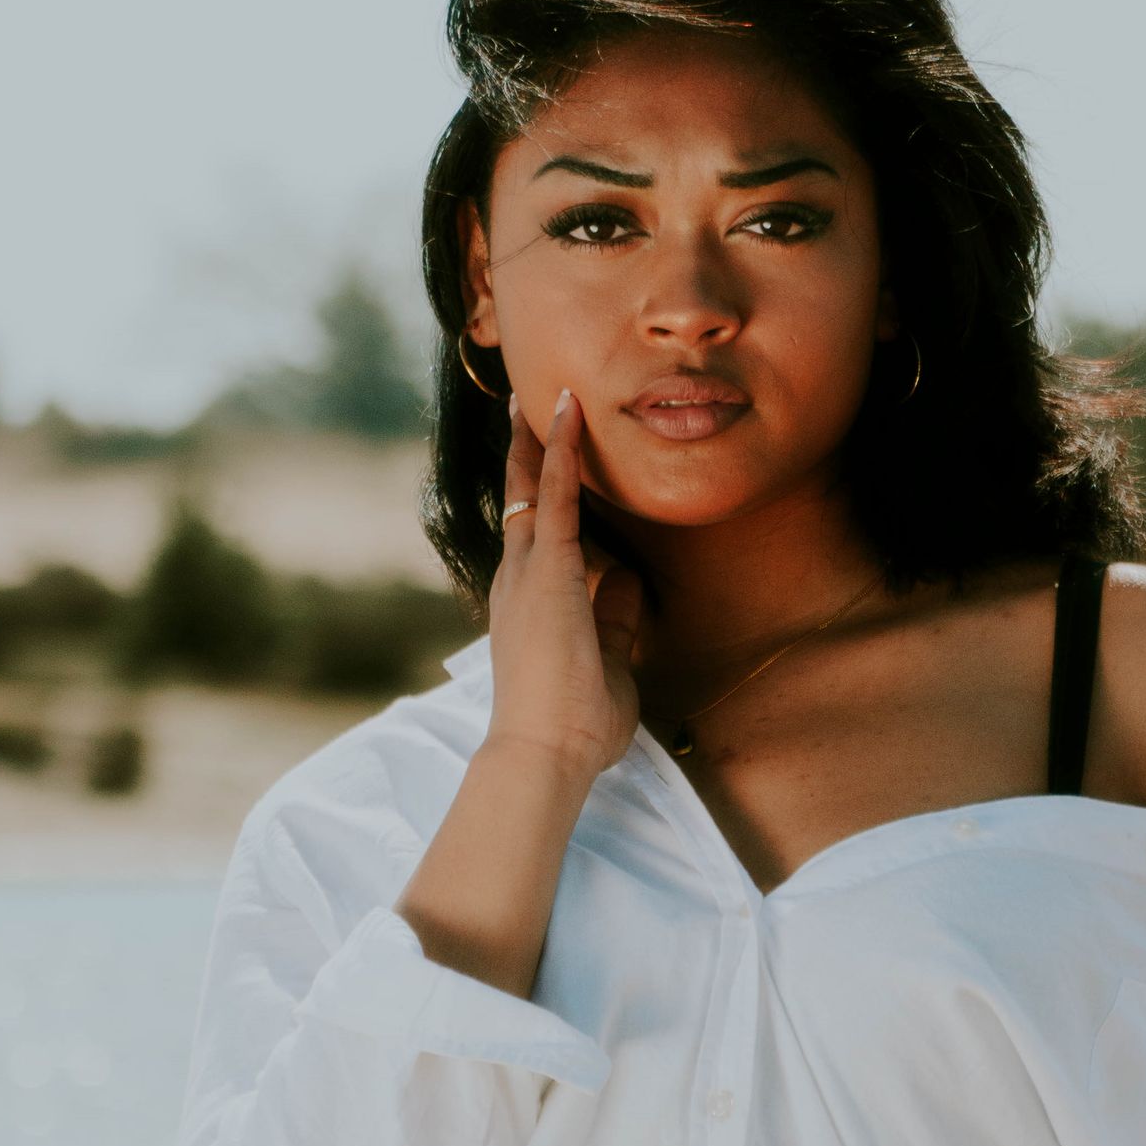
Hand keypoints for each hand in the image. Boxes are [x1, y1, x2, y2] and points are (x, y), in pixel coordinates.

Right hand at [484, 386, 644, 782]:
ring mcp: (527, 573)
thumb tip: (628, 577)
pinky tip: (569, 413)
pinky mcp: (547, 571)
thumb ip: (613, 617)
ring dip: (539, 439)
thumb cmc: (575, 725)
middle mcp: (518, 580)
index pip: (536, 537)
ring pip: (530, 488)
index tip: (543, 460)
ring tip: (545, 392)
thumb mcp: (607, 660)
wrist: (547, 753)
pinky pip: (554, 497)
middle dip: (525, 452)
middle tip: (525, 406)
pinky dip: (562, 452)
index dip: (539, 496)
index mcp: (530, 604)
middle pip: (520, 500)